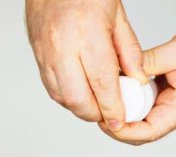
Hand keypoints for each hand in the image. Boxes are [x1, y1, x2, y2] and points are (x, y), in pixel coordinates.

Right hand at [26, 0, 147, 130]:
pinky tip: (80, 93)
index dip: (112, 108)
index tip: (120, 121)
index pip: (101, 83)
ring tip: (96, 105)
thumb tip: (138, 80)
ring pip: (61, 96)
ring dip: (80, 108)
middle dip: (95, 114)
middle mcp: (63, 46)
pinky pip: (51, 86)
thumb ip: (130, 52)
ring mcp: (46, 52)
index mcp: (87, 34)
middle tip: (109, 115)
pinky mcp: (38, 54)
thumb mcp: (118, 17)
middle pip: (77, 98)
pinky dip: (67, 97)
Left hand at [99, 28, 175, 144]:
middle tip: (99, 111)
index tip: (108, 122)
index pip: (151, 131)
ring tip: (105, 102)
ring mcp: (170, 105)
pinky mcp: (165, 97)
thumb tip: (125, 71)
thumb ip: (150, 61)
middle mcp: (175, 111)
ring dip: (123, 114)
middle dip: (118, 127)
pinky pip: (144, 106)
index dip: (126, 132)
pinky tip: (120, 89)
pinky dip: (130, 101)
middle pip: (142, 132)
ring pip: (141, 120)